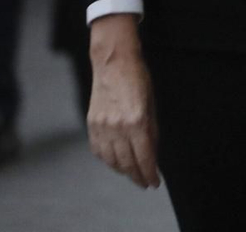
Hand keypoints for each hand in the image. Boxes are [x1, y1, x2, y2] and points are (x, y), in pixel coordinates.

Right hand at [86, 16, 158, 188]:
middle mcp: (118, 127)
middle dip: (137, 176)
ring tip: (132, 174)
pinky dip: (107, 160)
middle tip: (144, 182)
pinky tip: (115, 162)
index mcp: (137, 122)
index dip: (150, 174)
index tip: (154, 183)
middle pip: (127, 163)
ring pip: (111, 161)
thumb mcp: (152, 105)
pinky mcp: (91, 124)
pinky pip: (98, 151)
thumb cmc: (138, 80)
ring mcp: (102, 127)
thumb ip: (152, 132)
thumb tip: (152, 156)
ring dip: (122, 171)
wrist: (113, 63)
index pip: (144, 158)